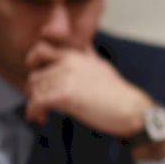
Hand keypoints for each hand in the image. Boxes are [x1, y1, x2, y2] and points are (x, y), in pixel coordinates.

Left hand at [24, 41, 153, 137]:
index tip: (37, 78)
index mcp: (76, 56)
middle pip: (36, 76)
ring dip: (34, 104)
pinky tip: (40, 118)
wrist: (131, 109)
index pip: (41, 51)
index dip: (33, 64)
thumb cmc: (119, 94)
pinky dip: (35, 111)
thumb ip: (88, 54)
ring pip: (35, 90)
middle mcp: (68, 64)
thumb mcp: (102, 66)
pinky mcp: (64, 95)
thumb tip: (84, 45)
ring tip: (40, 114)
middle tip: (40, 104)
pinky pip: (38, 102)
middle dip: (35, 91)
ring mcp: (66, 78)